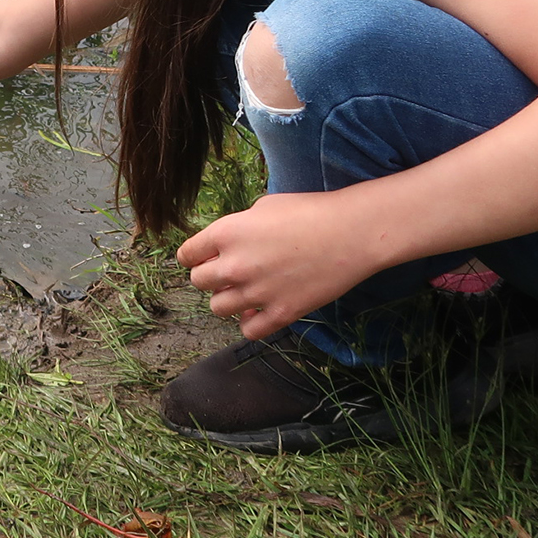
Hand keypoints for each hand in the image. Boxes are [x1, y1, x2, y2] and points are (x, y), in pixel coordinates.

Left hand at [175, 190, 389, 339]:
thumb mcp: (263, 206)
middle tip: (226, 272)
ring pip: (218, 308)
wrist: (349, 233)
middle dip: (208, 276)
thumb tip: (228, 243)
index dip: (193, 255)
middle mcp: (234, 265)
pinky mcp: (280, 314)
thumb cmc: (309, 211)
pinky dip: (249, 323)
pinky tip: (258, 311)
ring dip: (226, 299)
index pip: (187, 254)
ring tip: (243, 290)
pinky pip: (248, 331)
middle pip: (198, 282)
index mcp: (226, 233)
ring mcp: (256, 293)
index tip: (202, 257)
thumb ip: (238, 227)